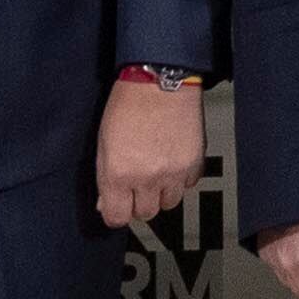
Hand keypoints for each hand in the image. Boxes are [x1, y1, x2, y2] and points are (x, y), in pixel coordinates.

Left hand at [96, 76, 205, 231]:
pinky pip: (188, 185)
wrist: (161, 81)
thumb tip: (106, 202)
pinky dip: (181, 178)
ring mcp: (173, 174)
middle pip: (145, 213)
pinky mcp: (193, 164)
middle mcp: (146, 179)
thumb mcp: (104, 142)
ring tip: (157, 171)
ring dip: (161, 192)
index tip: (117, 206)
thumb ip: (105, 177)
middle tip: (137, 184)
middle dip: (139, 202)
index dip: (116, 213)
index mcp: (118, 174)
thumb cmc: (128, 104)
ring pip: (168, 203)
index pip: (117, 218)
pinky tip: (173, 160)